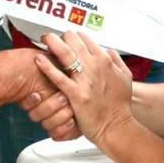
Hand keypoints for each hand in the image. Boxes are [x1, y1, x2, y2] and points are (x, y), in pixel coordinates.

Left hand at [34, 32, 133, 146]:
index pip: (85, 38)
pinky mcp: (76, 94)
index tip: (68, 39)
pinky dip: (47, 66)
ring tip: (45, 40)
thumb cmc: (120, 105)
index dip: (74, 36)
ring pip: (65, 53)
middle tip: (53, 39)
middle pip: (73, 41)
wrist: (116, 126)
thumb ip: (116, 60)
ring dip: (52, 43)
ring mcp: (85, 80)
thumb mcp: (125, 76)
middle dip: (61, 37)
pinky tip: (38, 60)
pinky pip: (58, 77)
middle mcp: (95, 66)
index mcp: (105, 61)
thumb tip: (108, 51)